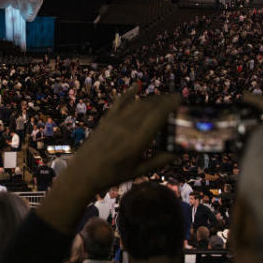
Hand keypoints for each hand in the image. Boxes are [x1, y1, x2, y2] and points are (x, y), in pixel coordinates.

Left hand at [37, 87, 178, 234]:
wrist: (83, 173)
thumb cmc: (112, 176)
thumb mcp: (137, 172)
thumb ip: (158, 161)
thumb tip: (176, 154)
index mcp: (137, 141)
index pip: (157, 116)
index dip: (170, 105)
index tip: (180, 100)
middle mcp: (127, 127)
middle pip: (149, 107)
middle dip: (164, 100)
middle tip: (176, 99)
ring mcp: (115, 121)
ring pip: (137, 104)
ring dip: (152, 98)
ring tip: (163, 98)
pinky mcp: (106, 120)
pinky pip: (119, 102)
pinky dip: (128, 93)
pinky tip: (137, 86)